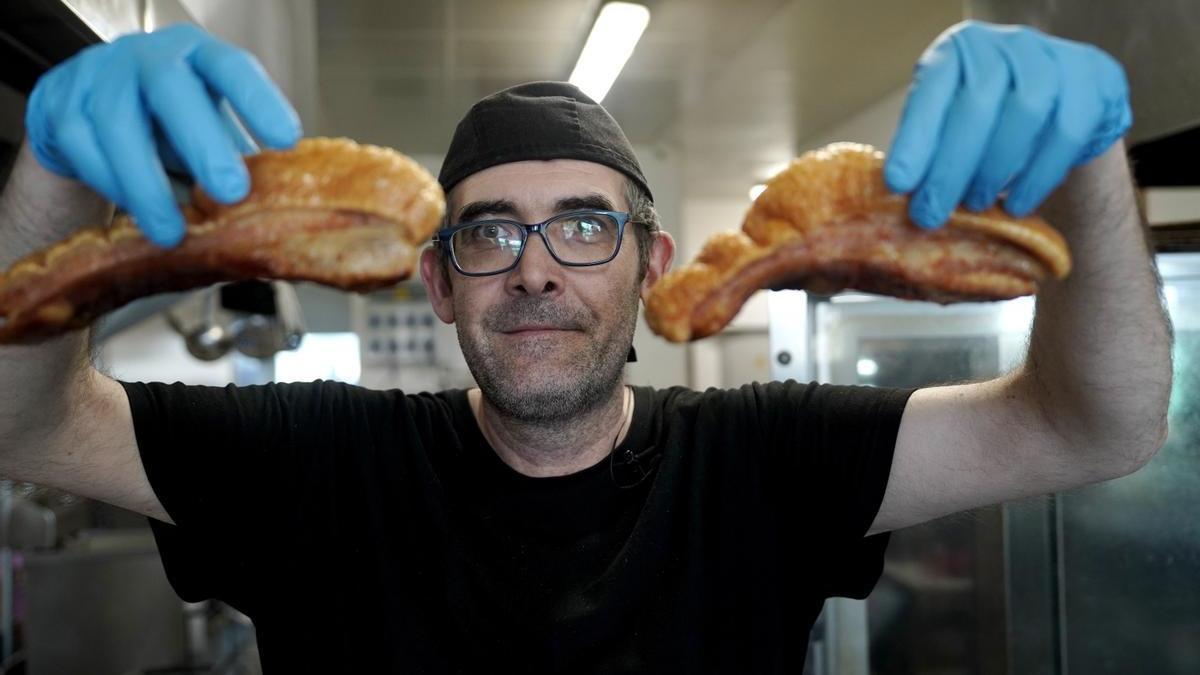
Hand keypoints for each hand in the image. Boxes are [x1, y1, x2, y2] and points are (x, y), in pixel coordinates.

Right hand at [24, 23, 300, 245]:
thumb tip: (274, 204)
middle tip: (231, 192)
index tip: (287, 140)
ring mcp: (99, 77)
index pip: (231, 67)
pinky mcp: (62, 108)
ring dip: (148, 184)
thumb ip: (236, 154)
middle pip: (171, 90)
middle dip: (203, 143)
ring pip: (119, 125)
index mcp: (197, 57)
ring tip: (174, 230)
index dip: (258, 101)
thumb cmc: (165, 120)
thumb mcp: (207, 124)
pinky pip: (84, 150)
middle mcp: (148, 58)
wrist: (86, 108)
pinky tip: (136, 212)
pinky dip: (113, 187)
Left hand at [884, 20, 1131, 227]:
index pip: (932, 90)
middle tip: (932, 213)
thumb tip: (901, 194)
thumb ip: (929, 148)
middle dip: (951, 167)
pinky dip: (1039, 175)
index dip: (914, 139)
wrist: (1062, 107)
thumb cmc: (992, 120)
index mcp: (959, 51)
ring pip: (1027, 111)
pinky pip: (1068, 131)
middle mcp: (1005, 43)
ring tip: (976, 205)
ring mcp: (1054, 56)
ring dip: (996, 169)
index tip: (898, 184)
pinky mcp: (1095, 79)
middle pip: (978, 103)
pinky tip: (1017, 204)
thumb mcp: (951, 123)